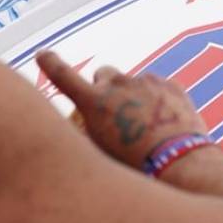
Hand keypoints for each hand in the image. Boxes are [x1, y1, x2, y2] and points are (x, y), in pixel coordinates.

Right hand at [36, 52, 209, 169]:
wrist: (180, 165)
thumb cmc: (134, 167)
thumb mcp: (99, 154)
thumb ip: (87, 133)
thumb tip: (83, 124)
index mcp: (93, 102)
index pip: (63, 75)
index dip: (50, 64)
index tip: (42, 54)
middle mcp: (116, 84)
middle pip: (103, 75)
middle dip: (104, 88)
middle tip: (113, 113)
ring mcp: (146, 81)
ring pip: (132, 83)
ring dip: (133, 96)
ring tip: (145, 128)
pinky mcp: (169, 84)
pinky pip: (157, 87)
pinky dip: (157, 100)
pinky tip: (164, 124)